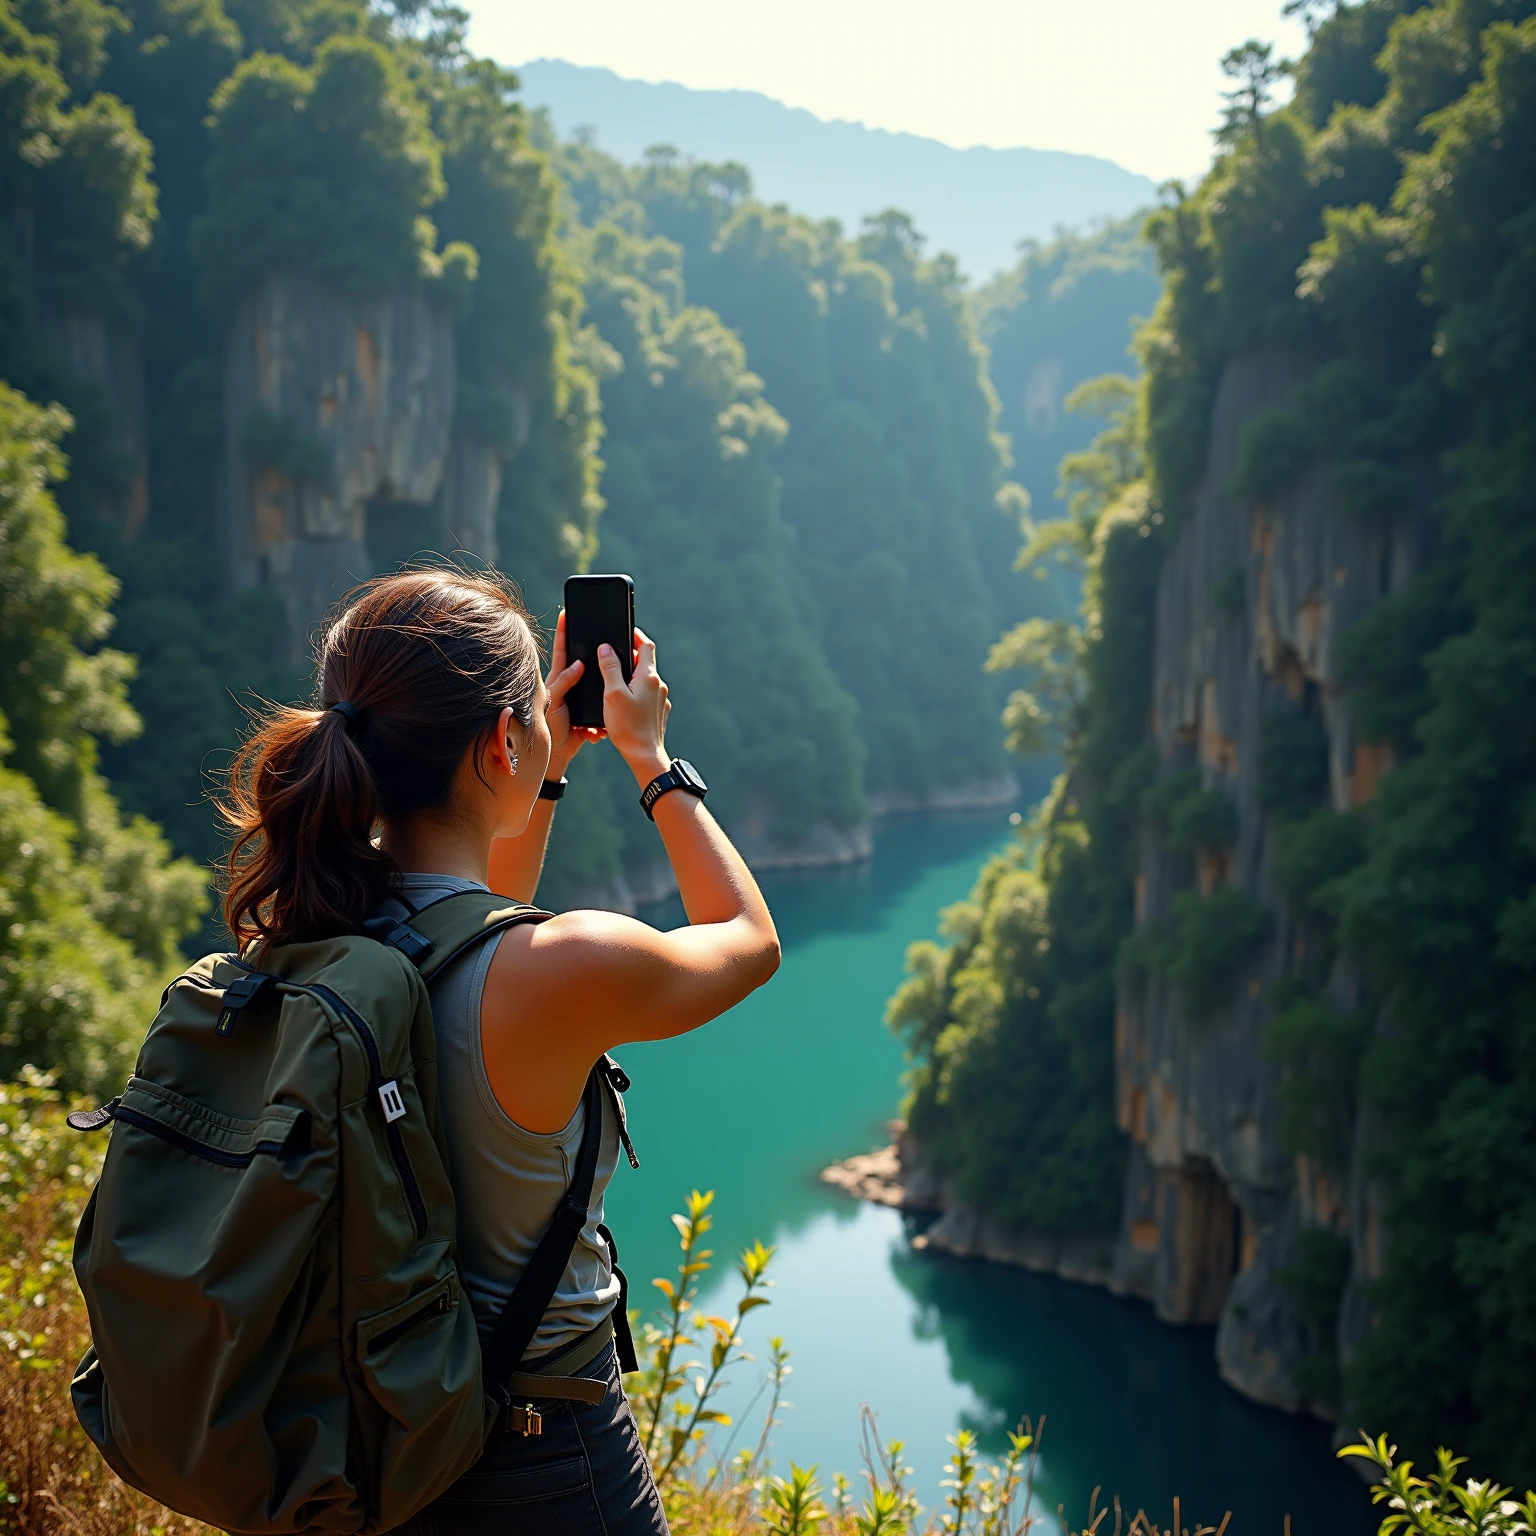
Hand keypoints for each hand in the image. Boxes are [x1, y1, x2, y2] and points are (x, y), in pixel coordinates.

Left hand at [545, 610, 603, 776]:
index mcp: (559, 678)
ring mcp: (582, 699)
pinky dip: (604, 720)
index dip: (563, 630)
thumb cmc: (548, 726)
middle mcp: (571, 685)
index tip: (565, 611)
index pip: (561, 649)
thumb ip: (563, 682)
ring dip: (605, 694)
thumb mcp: (551, 701)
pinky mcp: (591, 713)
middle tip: (606, 645)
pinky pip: (604, 710)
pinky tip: (598, 730)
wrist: (555, 755)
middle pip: (585, 664)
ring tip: (602, 705)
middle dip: (596, 658)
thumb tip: (579, 665)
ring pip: (600, 687)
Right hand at [596, 626, 670, 785]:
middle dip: (630, 658)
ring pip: (646, 680)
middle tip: (612, 658)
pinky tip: (624, 702)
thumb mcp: (613, 694)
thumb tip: (606, 648)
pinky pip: (647, 695)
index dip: (636, 635)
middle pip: (646, 663)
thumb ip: (610, 668)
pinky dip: (636, 692)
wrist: (645, 755)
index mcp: (648, 677)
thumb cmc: (627, 726)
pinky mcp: (659, 712)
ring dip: (632, 677)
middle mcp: (658, 686)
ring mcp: (661, 700)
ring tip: (615, 682)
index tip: (626, 631)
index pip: (647, 645)